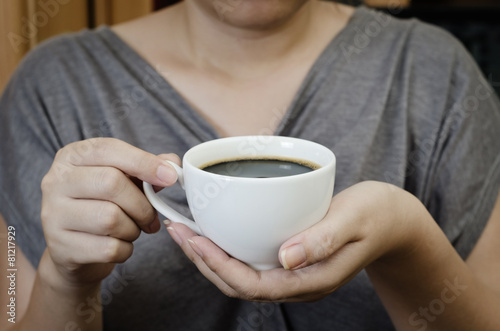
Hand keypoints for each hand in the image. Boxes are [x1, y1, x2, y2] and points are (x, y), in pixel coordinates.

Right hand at [40, 138, 179, 285]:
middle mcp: (55, 181)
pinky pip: (108, 248)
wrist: (74, 250)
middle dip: (142, 204)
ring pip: (110, 218)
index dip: (144, 162)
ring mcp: (53, 215)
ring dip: (133, 228)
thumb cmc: (103, 205)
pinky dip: (125, 249)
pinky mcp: (60, 247)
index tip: (170, 176)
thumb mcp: (124, 180)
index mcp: (71, 156)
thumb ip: (147, 168)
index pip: (108, 149)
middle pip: (111, 183)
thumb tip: (173, 164)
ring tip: (132, 230)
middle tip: (151, 217)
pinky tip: (120, 245)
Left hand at [166, 181, 426, 301]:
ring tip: (187, 231)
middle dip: (204, 261)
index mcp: (311, 280)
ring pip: (241, 276)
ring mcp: (294, 273)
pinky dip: (227, 249)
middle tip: (178, 230)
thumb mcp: (353, 221)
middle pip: (239, 284)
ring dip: (210, 257)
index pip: (253, 285)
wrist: (393, 220)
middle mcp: (298, 283)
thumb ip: (323, 240)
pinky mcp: (292, 260)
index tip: (194, 239)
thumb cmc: (376, 215)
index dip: (218, 266)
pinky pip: (251, 262)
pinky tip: (216, 231)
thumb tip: (286, 257)